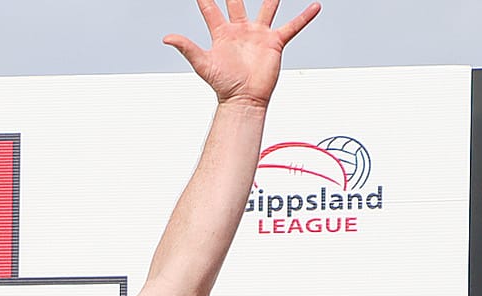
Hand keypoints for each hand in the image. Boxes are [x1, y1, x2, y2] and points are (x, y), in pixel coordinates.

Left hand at [166, 0, 319, 107]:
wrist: (244, 99)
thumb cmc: (223, 85)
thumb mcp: (203, 63)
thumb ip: (187, 48)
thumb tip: (167, 38)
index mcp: (222, 33)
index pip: (211, 9)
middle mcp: (240, 30)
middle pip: (238, 1)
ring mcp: (258, 34)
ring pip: (267, 7)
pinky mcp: (274, 42)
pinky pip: (292, 26)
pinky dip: (304, 17)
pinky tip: (314, 7)